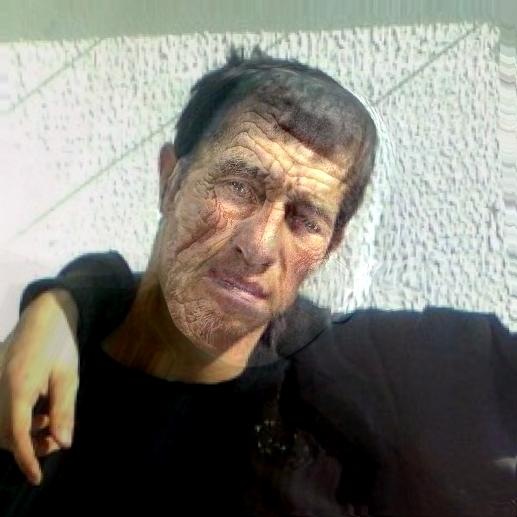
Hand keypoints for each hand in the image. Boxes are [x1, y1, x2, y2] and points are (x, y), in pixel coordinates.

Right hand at [0, 289, 78, 484]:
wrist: (46, 313)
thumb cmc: (61, 343)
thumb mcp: (69, 377)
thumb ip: (64, 410)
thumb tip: (64, 443)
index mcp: (18, 385)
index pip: (17, 433)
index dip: (26, 458)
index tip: (36, 478)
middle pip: (4, 433)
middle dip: (28, 445)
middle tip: (56, 441)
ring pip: (0, 424)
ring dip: (22, 433)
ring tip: (49, 421)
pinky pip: (1, 410)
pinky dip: (17, 420)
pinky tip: (39, 412)